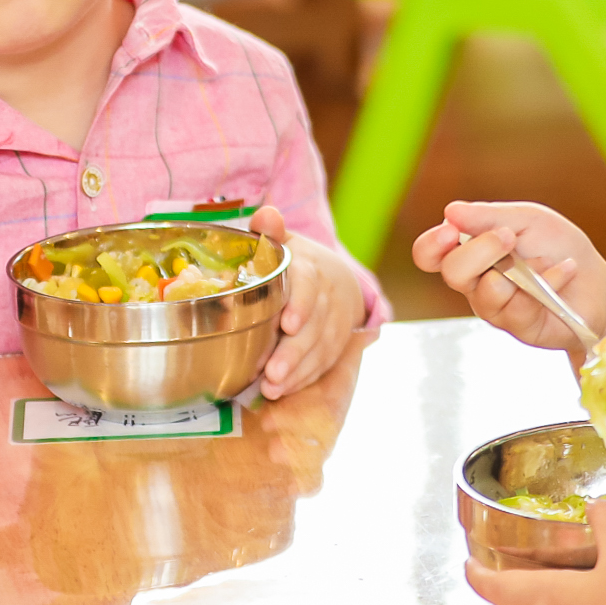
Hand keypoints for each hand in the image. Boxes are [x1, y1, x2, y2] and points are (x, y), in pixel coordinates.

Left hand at [254, 205, 365, 398]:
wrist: (338, 278)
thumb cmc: (297, 262)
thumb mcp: (284, 242)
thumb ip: (270, 232)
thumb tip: (266, 214)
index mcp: (311, 268)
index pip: (309, 284)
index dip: (301, 304)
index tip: (287, 325)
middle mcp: (328, 296)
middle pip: (315, 325)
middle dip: (294, 352)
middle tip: (271, 374)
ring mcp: (336, 321)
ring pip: (322, 349)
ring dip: (298, 371)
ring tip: (271, 389)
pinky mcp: (338, 343)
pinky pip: (325, 363)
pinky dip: (305, 378)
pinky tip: (284, 390)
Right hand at [412, 199, 605, 351]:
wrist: (596, 283)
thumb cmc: (558, 247)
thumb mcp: (527, 219)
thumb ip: (489, 216)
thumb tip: (450, 211)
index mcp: (471, 251)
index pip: (430, 254)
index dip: (431, 245)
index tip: (450, 232)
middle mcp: (476, 282)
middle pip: (453, 273)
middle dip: (481, 251)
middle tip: (508, 238)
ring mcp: (496, 308)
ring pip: (486, 294)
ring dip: (521, 270)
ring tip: (546, 260)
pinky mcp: (519, 327)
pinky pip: (521, 307)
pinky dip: (548, 282)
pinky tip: (565, 271)